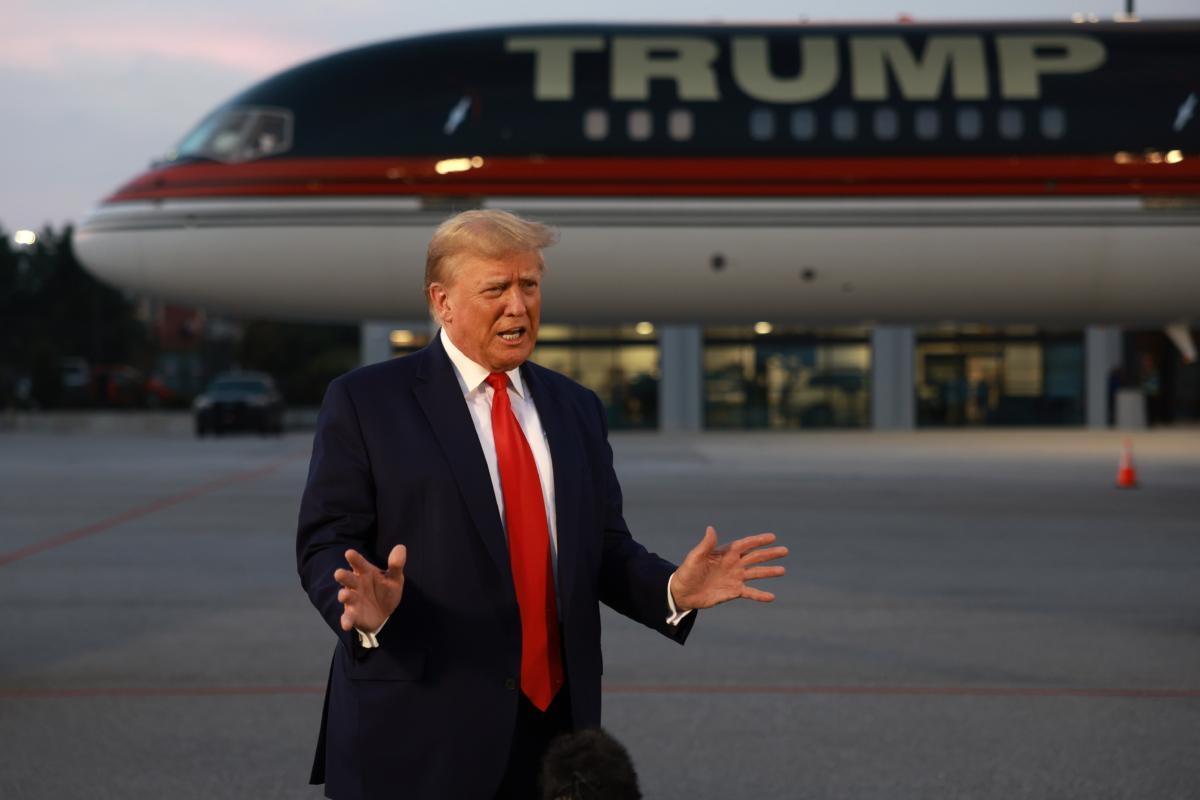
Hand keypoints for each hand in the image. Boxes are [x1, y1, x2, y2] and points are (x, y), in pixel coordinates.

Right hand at [333, 545, 405, 633]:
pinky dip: (346, 620)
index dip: (354, 558)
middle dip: (343, 576)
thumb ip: (396, 565)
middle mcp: (356, 584)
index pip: (359, 563)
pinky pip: (347, 617)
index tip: (349, 553)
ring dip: (344, 595)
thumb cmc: (385, 590)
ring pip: (345, 596)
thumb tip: (401, 547)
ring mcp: (353, 600)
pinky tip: (346, 625)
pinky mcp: (353, 615)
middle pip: (348, 578)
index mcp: (365, 573)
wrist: (383, 613)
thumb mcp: (395, 578)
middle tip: (339, 573)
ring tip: (344, 595)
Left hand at [671, 526, 786, 610]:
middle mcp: (733, 564)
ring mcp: (735, 578)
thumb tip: (711, 528)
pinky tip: (772, 597)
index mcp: (725, 553)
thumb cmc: (686, 572)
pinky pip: (750, 592)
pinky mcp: (733, 592)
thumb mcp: (695, 557)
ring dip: (769, 572)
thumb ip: (706, 545)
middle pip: (755, 557)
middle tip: (785, 550)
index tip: (772, 537)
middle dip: (769, 554)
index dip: (758, 540)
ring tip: (783, 570)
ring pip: (756, 573)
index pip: (745, 545)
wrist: (682, 592)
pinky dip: (760, 595)